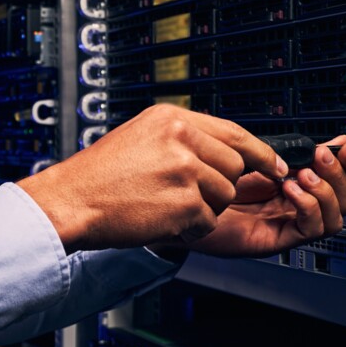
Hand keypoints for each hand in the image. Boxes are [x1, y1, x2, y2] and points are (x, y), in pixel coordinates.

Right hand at [17, 104, 287, 251]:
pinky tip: (160, 218)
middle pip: (233, 168)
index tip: (275, 166)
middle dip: (217, 186)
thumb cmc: (98, 176)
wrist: (70, 202)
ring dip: (201, 208)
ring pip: (223, 195)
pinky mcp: (184, 204)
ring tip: (164, 205)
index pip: (233, 133)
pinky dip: (188, 227)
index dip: (259, 152)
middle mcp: (181, 139)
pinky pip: (207, 221)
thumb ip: (182, 137)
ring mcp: (184, 171)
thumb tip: (223, 149)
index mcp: (171, 118)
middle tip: (185, 193)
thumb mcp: (140, 136)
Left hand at [152, 135, 345, 257]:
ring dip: (326, 191)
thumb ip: (273, 150)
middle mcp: (289, 204)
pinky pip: (308, 229)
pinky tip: (292, 191)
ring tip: (305, 175)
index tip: (342, 144)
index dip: (342, 161)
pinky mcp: (273, 238)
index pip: (330, 176)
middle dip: (340, 174)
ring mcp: (283, 223)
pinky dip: (308, 207)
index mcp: (285, 182)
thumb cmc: (199, 178)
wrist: (172, 200)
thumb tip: (305, 140)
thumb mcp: (241, 155)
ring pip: (332, 216)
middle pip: (341, 197)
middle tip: (325, 156)